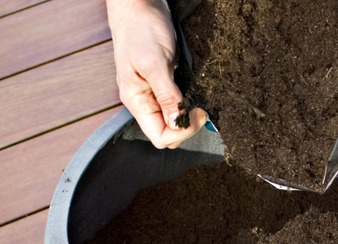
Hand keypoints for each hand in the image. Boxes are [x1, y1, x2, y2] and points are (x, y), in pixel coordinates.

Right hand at [106, 0, 206, 148]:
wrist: (138, 6)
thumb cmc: (140, 29)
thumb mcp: (154, 62)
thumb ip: (166, 94)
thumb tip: (177, 122)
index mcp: (136, 101)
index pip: (159, 136)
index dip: (180, 132)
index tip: (196, 113)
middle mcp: (144, 101)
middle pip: (168, 131)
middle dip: (187, 126)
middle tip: (201, 108)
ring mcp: (154, 93)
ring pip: (174, 119)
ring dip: (189, 115)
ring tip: (200, 101)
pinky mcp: (164, 82)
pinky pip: (177, 103)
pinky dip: (189, 103)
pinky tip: (196, 93)